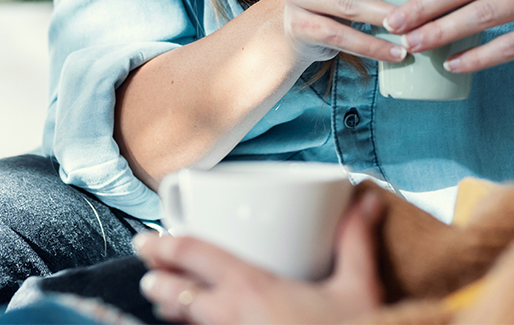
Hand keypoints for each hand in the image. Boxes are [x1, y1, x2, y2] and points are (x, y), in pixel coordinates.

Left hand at [136, 191, 384, 324]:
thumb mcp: (357, 287)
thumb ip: (356, 241)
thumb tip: (367, 200)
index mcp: (254, 289)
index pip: (198, 258)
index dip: (168, 245)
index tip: (147, 238)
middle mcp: (231, 318)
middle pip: (178, 295)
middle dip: (158, 277)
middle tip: (146, 263)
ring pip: (185, 324)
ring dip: (170, 308)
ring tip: (159, 298)